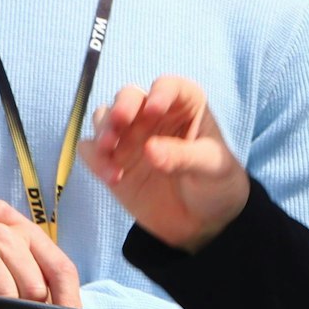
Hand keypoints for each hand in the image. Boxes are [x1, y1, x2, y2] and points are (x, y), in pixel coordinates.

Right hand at [80, 76, 249, 252]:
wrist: (203, 221)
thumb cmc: (216, 183)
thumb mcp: (212, 168)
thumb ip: (183, 157)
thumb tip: (149, 149)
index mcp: (185, 106)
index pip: (169, 87)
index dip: (160, 92)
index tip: (154, 109)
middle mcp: (152, 114)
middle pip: (128, 97)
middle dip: (121, 106)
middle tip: (119, 122)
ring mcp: (129, 137)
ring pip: (104, 118)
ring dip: (103, 130)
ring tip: (110, 150)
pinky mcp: (112, 161)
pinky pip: (92, 151)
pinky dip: (95, 158)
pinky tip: (113, 177)